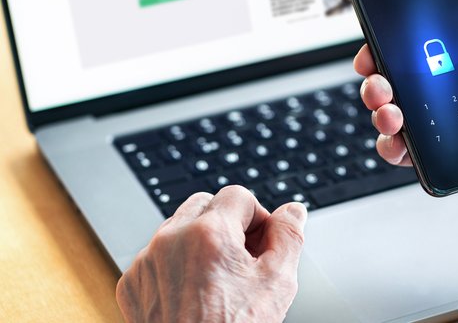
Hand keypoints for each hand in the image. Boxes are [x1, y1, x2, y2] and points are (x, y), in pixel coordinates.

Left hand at [116, 186, 306, 322]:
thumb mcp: (277, 283)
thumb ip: (289, 237)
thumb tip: (293, 212)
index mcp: (208, 233)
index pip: (238, 195)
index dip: (258, 217)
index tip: (261, 244)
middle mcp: (170, 240)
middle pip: (204, 204)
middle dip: (227, 223)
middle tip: (243, 258)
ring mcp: (146, 262)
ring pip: (178, 229)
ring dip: (201, 242)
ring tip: (219, 280)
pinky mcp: (132, 284)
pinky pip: (157, 257)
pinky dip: (176, 267)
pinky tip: (194, 293)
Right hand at [354, 0, 457, 193]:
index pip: (409, 43)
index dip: (384, 42)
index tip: (373, 42)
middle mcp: (448, 83)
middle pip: (393, 78)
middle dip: (374, 80)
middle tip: (379, 83)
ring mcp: (446, 118)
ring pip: (394, 115)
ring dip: (380, 113)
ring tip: (391, 115)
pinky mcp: (449, 150)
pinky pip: (411, 151)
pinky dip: (394, 149)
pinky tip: (399, 143)